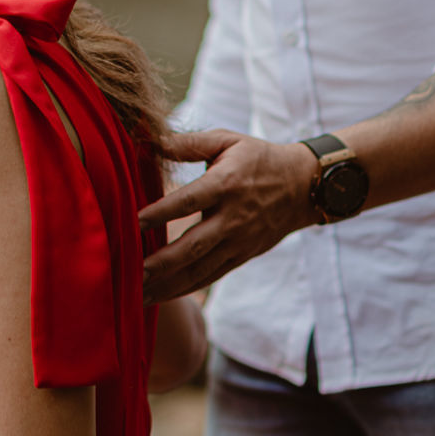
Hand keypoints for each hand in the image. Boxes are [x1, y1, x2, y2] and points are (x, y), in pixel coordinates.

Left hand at [139, 130, 320, 302]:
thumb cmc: (257, 158)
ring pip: (199, 269)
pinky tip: (159, 296)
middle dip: (162, 262)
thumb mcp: (227, 141)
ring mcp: (238, 242)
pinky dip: (184, 288)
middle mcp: (233, 218)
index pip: (190, 200)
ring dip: (167, 284)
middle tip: (131, 271)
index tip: (134, 221)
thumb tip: (151, 139)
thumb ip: (189, 143)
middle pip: (194, 245)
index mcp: (227, 184)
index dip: (162, 212)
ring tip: (136, 294)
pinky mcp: (241, 256)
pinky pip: (210, 277)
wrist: (303, 187)